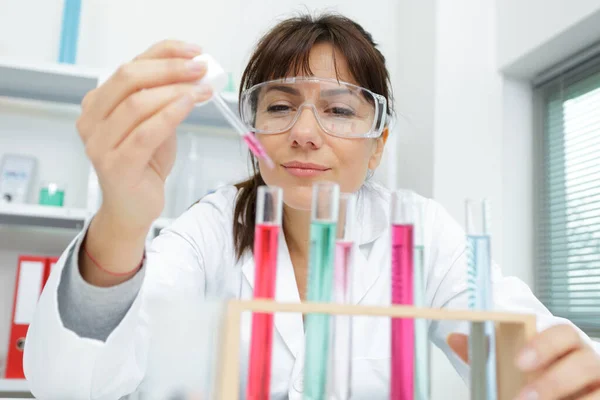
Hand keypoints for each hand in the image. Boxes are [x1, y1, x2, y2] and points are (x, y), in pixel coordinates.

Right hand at [77, 40, 212, 232]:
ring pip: (137, 104)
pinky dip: (170, 114)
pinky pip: (145, 133)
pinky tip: (189, 105)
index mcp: (98, 103)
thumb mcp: (155, 123)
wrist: (134, 208)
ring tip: (203, 89)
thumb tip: (193, 74)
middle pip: (129, 78)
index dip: (164, 53)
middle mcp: (91, 120)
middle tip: (200, 69)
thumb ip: (163, 99)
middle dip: (170, 69)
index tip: (194, 51)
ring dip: (176, 91)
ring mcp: (98, 144)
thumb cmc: (145, 164)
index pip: (130, 66)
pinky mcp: (114, 165)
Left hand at [447, 325, 599, 398]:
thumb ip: (489, 351)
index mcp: (566, 342)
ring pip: (597, 393)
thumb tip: (454, 338)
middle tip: (523, 398)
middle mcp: (589, 361)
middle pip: (584, 364)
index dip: (543, 345)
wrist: (562, 389)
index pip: (563, 334)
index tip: (519, 361)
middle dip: (554, 382)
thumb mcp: (517, 362)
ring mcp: (599, 385)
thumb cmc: (540, 371)